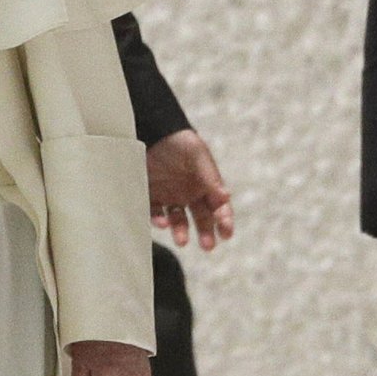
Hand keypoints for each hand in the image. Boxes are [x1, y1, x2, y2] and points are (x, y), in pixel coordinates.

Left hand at [147, 129, 233, 249]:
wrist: (149, 129)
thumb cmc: (178, 140)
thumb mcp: (197, 155)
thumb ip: (210, 176)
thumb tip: (226, 197)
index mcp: (205, 183)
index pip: (219, 206)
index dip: (225, 220)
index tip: (227, 233)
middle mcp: (189, 193)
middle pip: (201, 218)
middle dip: (206, 233)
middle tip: (208, 246)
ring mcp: (170, 196)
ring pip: (177, 220)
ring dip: (181, 231)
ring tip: (181, 240)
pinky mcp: (150, 195)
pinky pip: (155, 213)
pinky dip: (158, 220)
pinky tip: (161, 222)